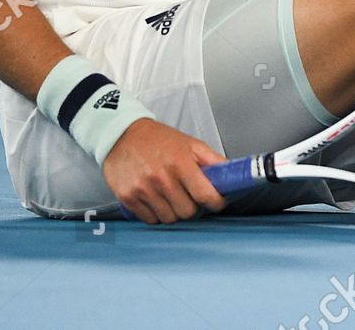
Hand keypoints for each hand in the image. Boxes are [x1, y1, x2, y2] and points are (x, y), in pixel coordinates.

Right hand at [102, 118, 227, 223]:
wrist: (122, 134)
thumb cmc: (158, 139)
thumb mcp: (190, 143)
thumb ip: (213, 160)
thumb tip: (232, 174)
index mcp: (180, 162)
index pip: (205, 195)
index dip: (216, 202)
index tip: (217, 202)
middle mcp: (161, 178)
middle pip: (188, 212)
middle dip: (193, 207)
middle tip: (190, 197)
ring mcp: (143, 189)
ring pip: (169, 218)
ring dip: (174, 211)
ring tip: (171, 196)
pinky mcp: (128, 198)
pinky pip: (150, 219)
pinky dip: (156, 213)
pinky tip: (156, 199)